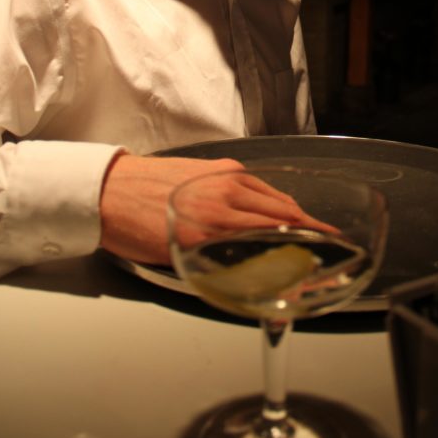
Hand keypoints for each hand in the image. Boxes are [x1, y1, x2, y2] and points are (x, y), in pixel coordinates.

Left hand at [99, 154, 329, 264]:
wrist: (108, 191)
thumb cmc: (133, 228)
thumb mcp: (174, 259)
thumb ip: (215, 261)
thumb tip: (243, 271)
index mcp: (212, 226)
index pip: (271, 236)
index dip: (302, 245)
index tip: (323, 251)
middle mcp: (223, 199)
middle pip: (281, 214)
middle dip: (309, 228)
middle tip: (328, 239)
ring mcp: (224, 178)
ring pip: (273, 196)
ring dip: (294, 211)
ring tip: (309, 225)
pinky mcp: (220, 165)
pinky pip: (257, 183)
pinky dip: (273, 196)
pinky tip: (277, 206)